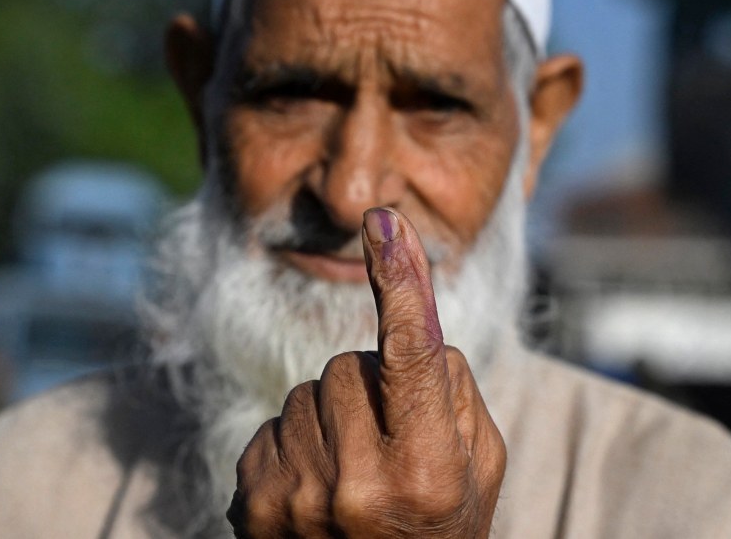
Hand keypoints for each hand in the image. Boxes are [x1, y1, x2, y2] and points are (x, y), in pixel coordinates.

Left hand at [227, 207, 506, 537]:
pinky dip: (295, 445)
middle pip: (349, 369)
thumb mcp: (479, 472)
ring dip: (331, 418)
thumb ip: (453, 396)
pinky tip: (314, 492)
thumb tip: (411, 328)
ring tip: (351, 476)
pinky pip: (270, 426)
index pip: (414, 359)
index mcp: (427, 474)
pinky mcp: (251, 506)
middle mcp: (358, 487)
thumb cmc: (442, 534)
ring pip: (305, 393)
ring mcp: (297, 500)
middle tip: (389, 448)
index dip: (402, 284)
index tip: (384, 222)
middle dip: (371, 391)